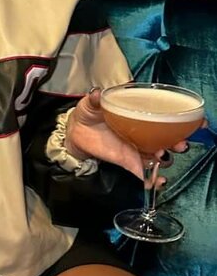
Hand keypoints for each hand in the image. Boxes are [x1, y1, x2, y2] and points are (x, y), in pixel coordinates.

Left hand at [65, 88, 187, 185]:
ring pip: (160, 156)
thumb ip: (96, 98)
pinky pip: (145, 174)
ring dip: (165, 158)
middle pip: (170, 139)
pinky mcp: (130, 162)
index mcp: (141, 115)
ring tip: (160, 156)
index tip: (198, 123)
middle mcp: (145, 132)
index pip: (168, 116)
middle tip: (180, 143)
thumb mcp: (92, 103)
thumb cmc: (90, 113)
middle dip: (179, 141)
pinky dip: (152, 180)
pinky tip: (156, 182)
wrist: (76, 132)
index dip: (186, 121)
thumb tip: (96, 93)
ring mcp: (139, 148)